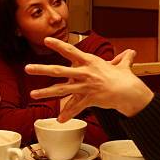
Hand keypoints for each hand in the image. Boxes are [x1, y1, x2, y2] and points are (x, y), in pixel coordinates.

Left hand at [25, 37, 153, 120]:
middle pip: (59, 70)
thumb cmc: (126, 79)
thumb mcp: (124, 66)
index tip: (46, 40)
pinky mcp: (88, 99)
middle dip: (42, 69)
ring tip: (33, 94)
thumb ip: (124, 59)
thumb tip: (131, 52)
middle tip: (28, 68)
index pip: (71, 51)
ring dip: (46, 92)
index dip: (58, 45)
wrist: (130, 92)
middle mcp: (84, 73)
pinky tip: (60, 119)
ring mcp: (85, 86)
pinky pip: (76, 107)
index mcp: (90, 62)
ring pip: (61, 90)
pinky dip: (68, 114)